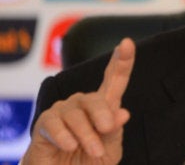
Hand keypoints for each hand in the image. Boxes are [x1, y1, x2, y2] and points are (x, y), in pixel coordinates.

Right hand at [22, 38, 135, 164]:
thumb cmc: (89, 160)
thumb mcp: (109, 149)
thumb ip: (115, 131)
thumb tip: (123, 113)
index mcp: (104, 106)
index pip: (114, 79)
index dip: (122, 61)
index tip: (127, 43)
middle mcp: (83, 103)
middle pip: (95, 99)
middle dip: (103, 115)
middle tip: (106, 131)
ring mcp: (63, 110)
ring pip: (76, 114)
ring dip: (86, 134)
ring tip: (92, 151)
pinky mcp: (45, 123)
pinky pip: (55, 123)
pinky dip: (65, 136)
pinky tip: (69, 145)